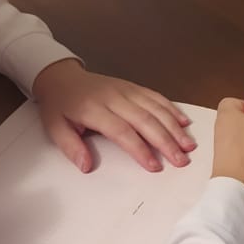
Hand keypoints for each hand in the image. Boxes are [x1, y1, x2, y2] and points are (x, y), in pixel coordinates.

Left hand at [31, 59, 196, 172]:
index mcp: (93, 109)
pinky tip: (184, 122)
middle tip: (181, 160)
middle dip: (166, 141)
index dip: (139, 149)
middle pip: (144, 120)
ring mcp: (125, 90)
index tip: (153, 166)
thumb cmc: (60, 105)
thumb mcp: (55, 128)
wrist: (61, 77)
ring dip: (174, 127)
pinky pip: (155, 97)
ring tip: (189, 145)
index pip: (121, 131)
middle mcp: (113, 97)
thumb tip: (86, 166)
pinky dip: (171, 109)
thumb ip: (71, 147)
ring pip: (155, 108)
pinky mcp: (132, 87)